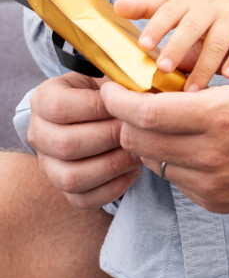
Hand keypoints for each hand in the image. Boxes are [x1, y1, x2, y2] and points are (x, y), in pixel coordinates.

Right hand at [28, 72, 141, 208]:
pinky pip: (84, 199)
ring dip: (113, 165)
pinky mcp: (65, 190)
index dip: (98, 107)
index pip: (60, 107)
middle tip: (137, 129)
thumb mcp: (108, 77)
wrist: (101, 114)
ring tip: (138, 151)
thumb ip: (118, 82)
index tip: (125, 103)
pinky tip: (133, 169)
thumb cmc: (109, 92)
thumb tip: (140, 94)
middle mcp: (38, 134)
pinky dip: (114, 187)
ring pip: (72, 177)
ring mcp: (48, 166)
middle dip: (110, 137)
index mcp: (44, 99)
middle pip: (67, 145)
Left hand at [100, 41, 228, 212]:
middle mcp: (211, 154)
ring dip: (147, 139)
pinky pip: (175, 179)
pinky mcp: (216, 201)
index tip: (111, 88)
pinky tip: (189, 141)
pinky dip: (171, 158)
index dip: (117, 101)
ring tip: (161, 119)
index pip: (144, 113)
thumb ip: (213, 55)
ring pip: (152, 162)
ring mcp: (212, 183)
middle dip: (124, 119)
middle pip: (138, 140)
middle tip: (129, 101)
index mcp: (220, 114)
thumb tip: (169, 52)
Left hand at [114, 0, 228, 90]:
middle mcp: (208, 8)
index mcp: (185, 2)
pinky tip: (227, 75)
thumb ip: (146, 7)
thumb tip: (117, 7)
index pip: (168, 12)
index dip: (156, 28)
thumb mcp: (174, 0)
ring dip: (203, 66)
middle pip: (191, 27)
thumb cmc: (201, 4)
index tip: (143, 45)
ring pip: (217, 42)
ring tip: (190, 90)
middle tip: (162, 69)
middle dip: (177, 48)